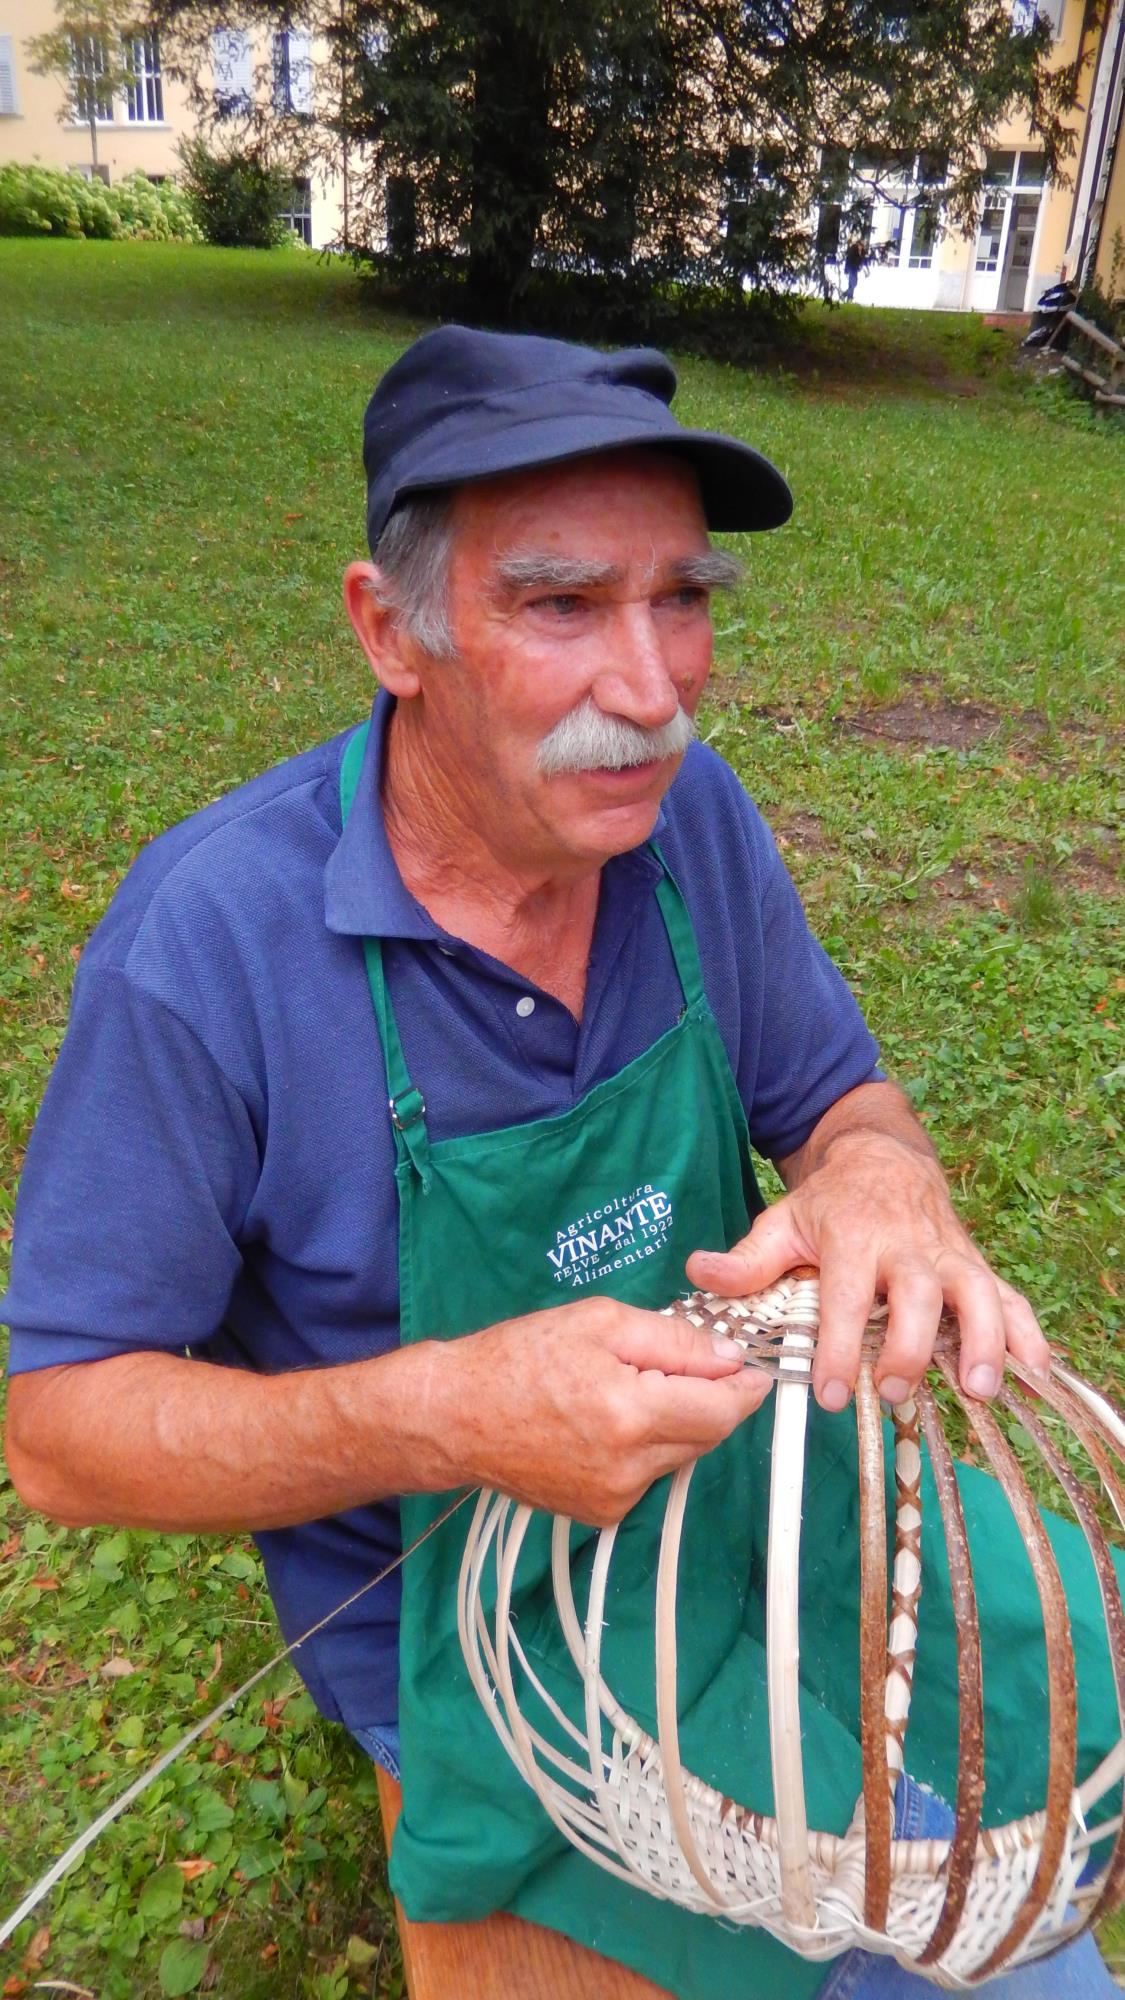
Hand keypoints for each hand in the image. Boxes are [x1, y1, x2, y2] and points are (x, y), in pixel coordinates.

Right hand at [437, 1294, 770, 1525]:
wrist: (454, 1418)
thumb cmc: (519, 1357)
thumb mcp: (598, 1322)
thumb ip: (674, 1340)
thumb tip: (730, 1357)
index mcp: (630, 1413)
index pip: (721, 1410)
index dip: (746, 1388)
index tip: (756, 1368)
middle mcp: (629, 1467)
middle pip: (707, 1435)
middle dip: (712, 1399)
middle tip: (694, 1364)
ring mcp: (615, 1498)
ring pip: (681, 1455)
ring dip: (679, 1422)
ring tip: (636, 1387)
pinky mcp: (601, 1514)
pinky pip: (650, 1474)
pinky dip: (648, 1446)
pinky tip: (611, 1421)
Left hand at [685, 1124, 1050, 1413]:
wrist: (884, 1157)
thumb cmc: (830, 1204)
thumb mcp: (784, 1221)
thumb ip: (747, 1258)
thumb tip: (700, 1273)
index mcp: (852, 1238)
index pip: (844, 1296)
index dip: (838, 1345)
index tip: (830, 1393)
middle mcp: (906, 1246)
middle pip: (916, 1295)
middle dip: (907, 1346)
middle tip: (892, 1391)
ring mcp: (948, 1256)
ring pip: (975, 1294)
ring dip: (981, 1341)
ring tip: (977, 1390)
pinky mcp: (976, 1265)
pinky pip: (1009, 1297)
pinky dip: (1027, 1333)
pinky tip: (1035, 1373)